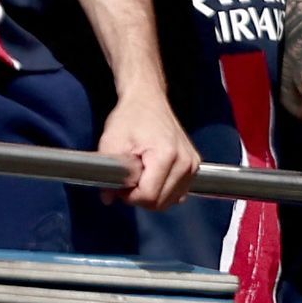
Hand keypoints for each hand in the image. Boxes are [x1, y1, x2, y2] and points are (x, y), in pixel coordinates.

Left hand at [98, 82, 198, 208]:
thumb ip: (109, 173)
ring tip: (140, 175)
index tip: (120, 183)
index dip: (129, 196)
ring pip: (170, 201)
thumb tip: (107, 198)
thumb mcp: (111, 142)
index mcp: (167, 156)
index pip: (149, 196)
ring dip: (152, 195)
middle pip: (161, 202)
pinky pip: (178, 193)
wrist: (148, 99)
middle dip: (140, 197)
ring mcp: (193, 165)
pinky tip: (152, 176)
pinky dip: (163, 191)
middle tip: (127, 179)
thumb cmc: (130, 117)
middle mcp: (186, 163)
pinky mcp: (194, 166)